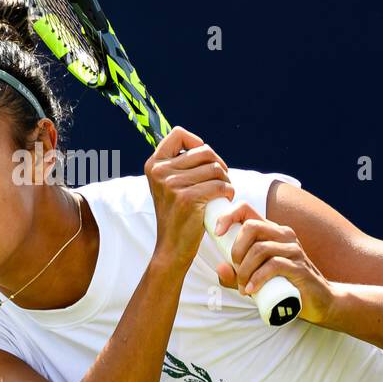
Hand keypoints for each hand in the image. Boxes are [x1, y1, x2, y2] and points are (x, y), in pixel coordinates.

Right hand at [145, 126, 234, 270]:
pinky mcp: (187, 198)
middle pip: (204, 151)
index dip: (196, 142)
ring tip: (222, 193)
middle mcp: (160, 172)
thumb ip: (178, 165)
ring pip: (215, 168)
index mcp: (154, 165)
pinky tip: (225, 200)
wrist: (171, 247)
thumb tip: (201, 145)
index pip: (178, 134)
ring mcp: (172, 185)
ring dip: (226, 180)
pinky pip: (219, 185)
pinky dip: (228, 192)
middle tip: (221, 180)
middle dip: (218, 165)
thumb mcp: (168, 186)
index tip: (204, 160)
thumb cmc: (177, 216)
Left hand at [211, 202, 339, 325]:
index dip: (228, 216)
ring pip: (260, 249)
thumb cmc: (284, 287)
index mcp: (271, 231)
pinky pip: (273, 265)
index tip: (217, 233)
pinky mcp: (299, 267)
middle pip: (251, 226)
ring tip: (244, 287)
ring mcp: (293, 249)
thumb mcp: (254, 279)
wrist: (319, 302)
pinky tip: (251, 290)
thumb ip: (235, 275)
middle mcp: (283, 235)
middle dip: (236, 250)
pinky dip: (257, 278)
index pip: (246, 209)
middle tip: (236, 270)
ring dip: (244, 270)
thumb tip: (219, 267)